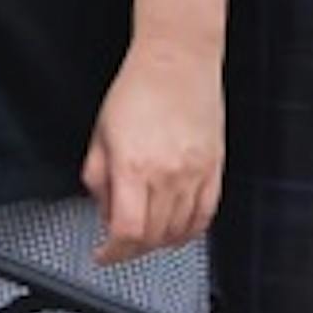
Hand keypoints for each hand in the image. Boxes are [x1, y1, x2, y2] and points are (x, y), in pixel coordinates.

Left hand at [81, 38, 223, 263]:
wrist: (176, 59)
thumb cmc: (138, 87)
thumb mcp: (101, 132)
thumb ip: (97, 175)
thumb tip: (103, 208)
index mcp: (133, 165)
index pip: (126, 231)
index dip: (112, 252)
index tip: (103, 254)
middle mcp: (167, 174)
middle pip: (153, 237)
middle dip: (132, 248)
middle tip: (121, 242)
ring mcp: (195, 173)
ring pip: (180, 231)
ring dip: (160, 242)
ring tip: (147, 233)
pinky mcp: (214, 168)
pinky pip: (206, 216)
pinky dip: (190, 230)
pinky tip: (177, 228)